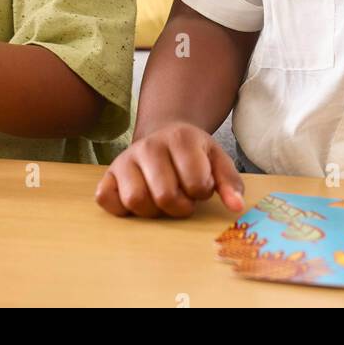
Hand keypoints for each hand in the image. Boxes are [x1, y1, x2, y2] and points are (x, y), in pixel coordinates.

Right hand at [94, 122, 244, 218]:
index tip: (200, 186)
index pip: (195, 183)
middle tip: (183, 198)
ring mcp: (125, 159)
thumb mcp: (217, 160)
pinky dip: (122, 209)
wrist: (163, 134)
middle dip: (179, 207)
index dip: (201, 193)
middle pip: (165, 195)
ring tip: (162, 200)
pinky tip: (140, 199)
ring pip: (135, 200)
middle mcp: (149, 145)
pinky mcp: (107, 174)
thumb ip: (230, 182)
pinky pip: (106, 199)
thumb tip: (236, 207)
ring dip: (153, 210)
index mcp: (180, 138)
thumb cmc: (193, 153)